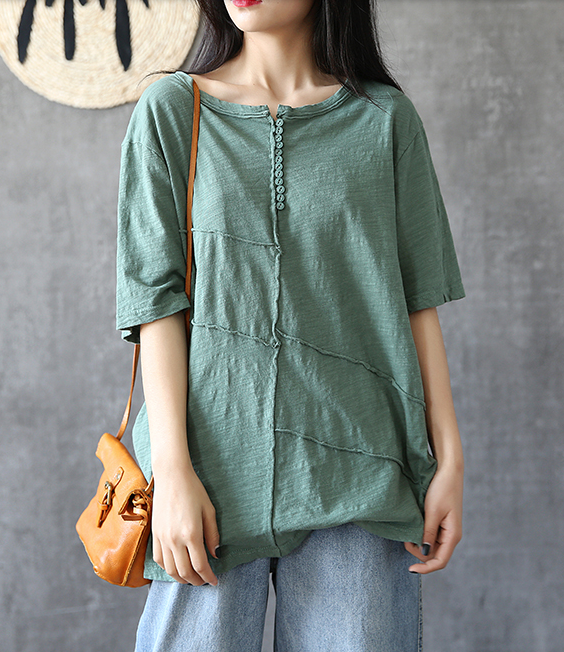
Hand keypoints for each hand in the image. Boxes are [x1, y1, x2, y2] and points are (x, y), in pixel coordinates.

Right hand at [151, 466, 219, 585]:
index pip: (200, 565)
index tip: (215, 581)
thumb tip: (215, 555)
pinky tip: (176, 567)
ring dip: (181, 578)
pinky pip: (159, 559)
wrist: (172, 476)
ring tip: (191, 578)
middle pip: (185, 572)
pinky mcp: (155, 534)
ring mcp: (163, 538)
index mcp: (191, 533)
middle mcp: (175, 539)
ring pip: (170, 570)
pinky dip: (168, 568)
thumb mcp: (209, 510)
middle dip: (196, 581)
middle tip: (204, 581)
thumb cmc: (193, 490)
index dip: (209, 577)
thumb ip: (213, 535)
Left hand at [404, 461, 462, 573]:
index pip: (440, 561)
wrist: (448, 470)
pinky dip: (421, 534)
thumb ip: (428, 533)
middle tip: (405, 540)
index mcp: (453, 535)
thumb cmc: (442, 489)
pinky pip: (430, 535)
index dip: (426, 568)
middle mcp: (451, 535)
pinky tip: (412, 527)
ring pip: (431, 545)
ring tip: (407, 532)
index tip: (410, 569)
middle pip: (434, 555)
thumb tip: (423, 553)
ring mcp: (446, 528)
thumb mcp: (432, 511)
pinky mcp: (441, 521)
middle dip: (418, 552)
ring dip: (419, 543)